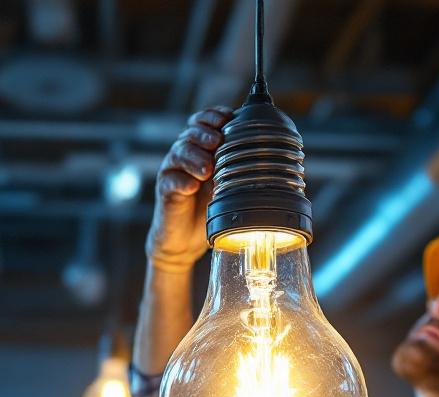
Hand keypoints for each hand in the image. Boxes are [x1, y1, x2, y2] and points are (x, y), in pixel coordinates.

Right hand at [146, 106, 232, 272]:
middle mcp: (186, 154)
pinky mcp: (165, 189)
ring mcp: (173, 170)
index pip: (204, 122)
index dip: (213, 116)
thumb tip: (272, 159)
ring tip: (207, 169)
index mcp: (202, 148)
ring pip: (179, 152)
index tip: (227, 118)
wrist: (186, 239)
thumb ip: (240, 169)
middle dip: (204, 133)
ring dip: (194, 157)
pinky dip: (182, 181)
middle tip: (216, 141)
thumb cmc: (209, 208)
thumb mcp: (229, 185)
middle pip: (190, 132)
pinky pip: (170, 180)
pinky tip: (191, 186)